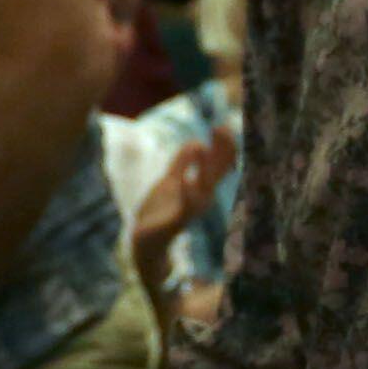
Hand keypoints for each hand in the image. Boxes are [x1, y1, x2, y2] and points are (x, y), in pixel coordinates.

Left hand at [126, 134, 229, 289]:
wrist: (145, 242)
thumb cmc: (161, 211)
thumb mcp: (170, 181)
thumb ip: (183, 163)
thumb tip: (197, 142)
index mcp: (200, 188)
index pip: (217, 164)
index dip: (222, 146)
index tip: (222, 126)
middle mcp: (201, 198)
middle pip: (217, 172)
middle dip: (221, 151)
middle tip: (222, 128)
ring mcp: (189, 211)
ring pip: (205, 188)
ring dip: (206, 168)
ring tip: (204, 147)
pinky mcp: (175, 223)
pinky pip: (185, 208)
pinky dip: (188, 195)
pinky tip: (186, 181)